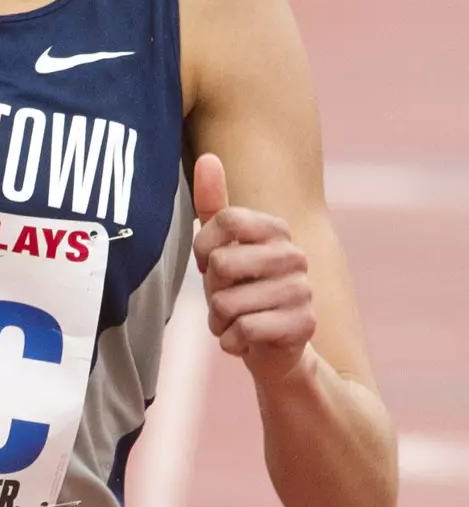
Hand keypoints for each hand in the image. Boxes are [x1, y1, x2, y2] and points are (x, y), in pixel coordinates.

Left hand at [192, 154, 315, 386]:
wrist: (275, 349)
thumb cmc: (242, 293)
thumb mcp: (221, 249)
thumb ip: (212, 205)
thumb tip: (208, 157)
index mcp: (275, 230)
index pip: (224, 221)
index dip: (203, 249)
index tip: (211, 264)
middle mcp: (294, 255)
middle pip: (222, 265)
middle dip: (212, 292)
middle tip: (228, 300)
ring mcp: (302, 290)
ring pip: (227, 303)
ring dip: (220, 321)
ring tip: (238, 321)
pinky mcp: (302, 325)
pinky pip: (242, 331)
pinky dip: (232, 343)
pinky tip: (246, 341)